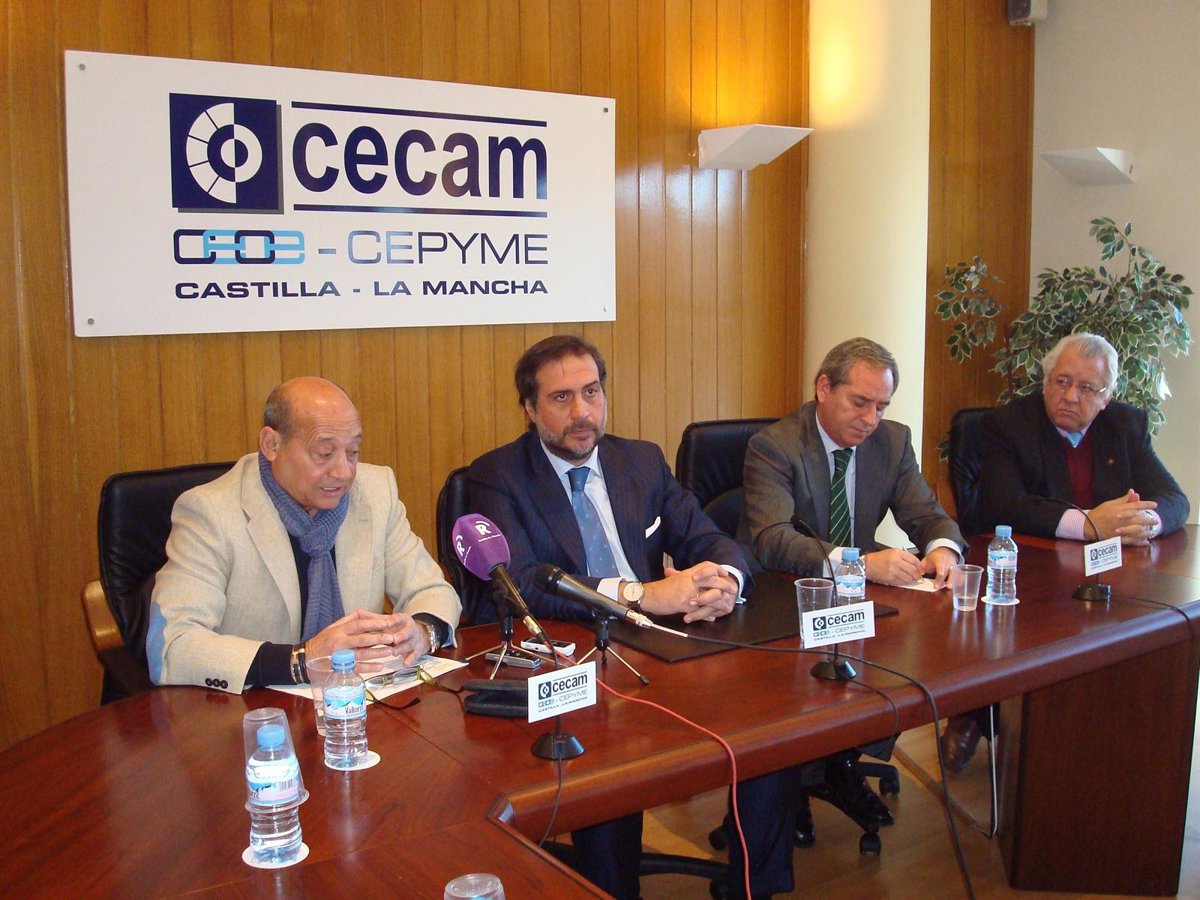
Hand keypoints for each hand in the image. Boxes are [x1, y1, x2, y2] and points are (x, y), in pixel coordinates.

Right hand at [305, 609, 428, 671]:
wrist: (306, 659)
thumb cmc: (324, 640)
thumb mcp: (334, 626)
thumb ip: (352, 620)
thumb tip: (372, 616)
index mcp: (339, 630)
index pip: (359, 624)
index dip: (374, 623)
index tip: (387, 623)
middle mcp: (340, 642)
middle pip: (362, 639)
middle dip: (378, 638)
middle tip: (392, 638)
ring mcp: (340, 656)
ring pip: (362, 654)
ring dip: (377, 653)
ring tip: (390, 651)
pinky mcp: (340, 669)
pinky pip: (357, 668)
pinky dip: (369, 667)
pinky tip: (380, 666)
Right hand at [643, 562, 737, 622]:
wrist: (649, 596)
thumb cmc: (662, 589)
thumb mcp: (676, 579)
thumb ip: (688, 578)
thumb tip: (698, 579)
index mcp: (687, 573)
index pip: (706, 566)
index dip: (717, 568)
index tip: (725, 573)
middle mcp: (689, 580)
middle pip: (712, 579)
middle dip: (725, 584)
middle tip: (733, 589)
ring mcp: (687, 592)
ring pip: (709, 595)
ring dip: (720, 601)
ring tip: (727, 606)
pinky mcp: (684, 604)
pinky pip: (700, 609)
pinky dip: (707, 614)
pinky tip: (713, 617)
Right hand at [863, 548, 922, 585]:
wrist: (867, 565)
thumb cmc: (879, 558)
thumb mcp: (892, 552)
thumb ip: (904, 556)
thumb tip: (915, 563)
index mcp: (897, 553)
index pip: (914, 560)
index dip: (919, 566)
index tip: (921, 569)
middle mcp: (895, 561)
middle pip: (913, 569)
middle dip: (918, 574)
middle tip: (919, 576)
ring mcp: (893, 570)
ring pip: (908, 577)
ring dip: (912, 579)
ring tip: (913, 578)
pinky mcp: (890, 578)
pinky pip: (902, 582)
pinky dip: (905, 582)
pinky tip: (905, 580)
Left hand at [922, 547, 958, 589]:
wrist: (944, 552)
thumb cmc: (934, 558)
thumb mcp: (926, 560)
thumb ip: (921, 567)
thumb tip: (919, 575)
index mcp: (940, 561)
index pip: (940, 570)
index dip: (939, 579)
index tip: (936, 586)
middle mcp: (949, 564)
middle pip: (951, 572)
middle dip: (950, 580)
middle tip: (948, 587)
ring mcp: (955, 567)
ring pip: (957, 574)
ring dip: (956, 581)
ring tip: (954, 589)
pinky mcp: (958, 570)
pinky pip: (961, 576)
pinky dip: (960, 581)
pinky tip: (958, 587)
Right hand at [1088, 490, 1158, 545]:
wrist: (1088, 525)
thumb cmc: (1100, 512)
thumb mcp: (1110, 503)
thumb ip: (1124, 499)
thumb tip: (1133, 492)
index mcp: (1120, 510)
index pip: (1137, 505)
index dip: (1147, 504)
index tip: (1155, 505)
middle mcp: (1123, 520)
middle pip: (1140, 519)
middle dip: (1150, 520)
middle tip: (1156, 521)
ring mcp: (1121, 530)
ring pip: (1138, 531)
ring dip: (1147, 532)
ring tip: (1152, 532)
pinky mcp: (1119, 538)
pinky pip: (1132, 541)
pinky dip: (1140, 542)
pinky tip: (1146, 542)